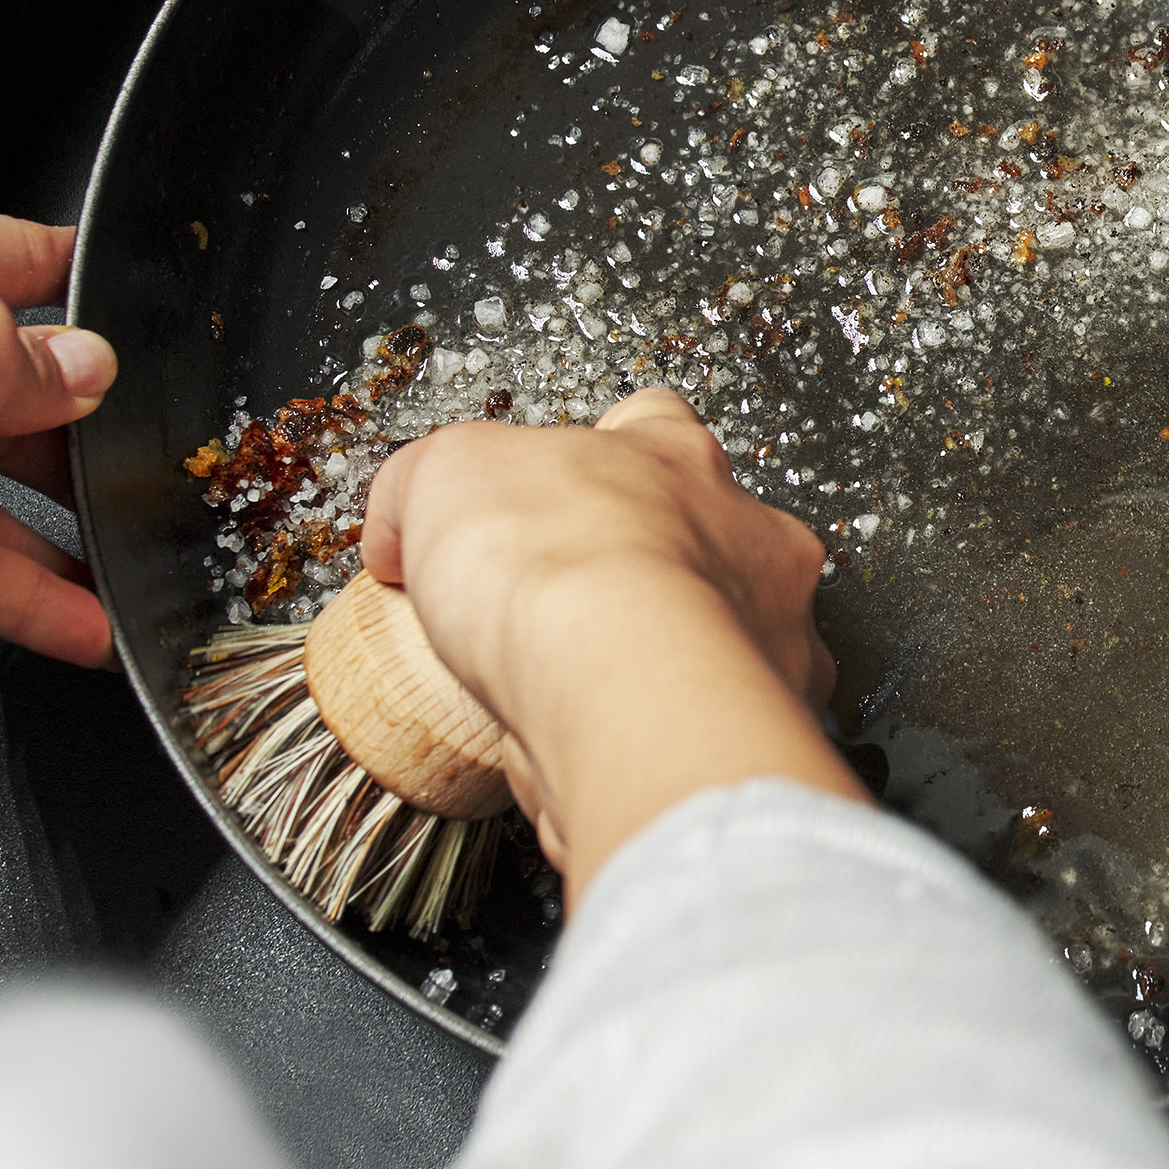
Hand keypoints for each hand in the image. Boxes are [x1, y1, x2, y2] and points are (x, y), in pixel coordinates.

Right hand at [362, 390, 858, 901]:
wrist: (621, 691)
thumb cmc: (554, 564)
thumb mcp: (439, 476)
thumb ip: (418, 487)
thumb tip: (396, 530)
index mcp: (679, 457)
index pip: (657, 423)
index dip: (606, 452)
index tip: (564, 489)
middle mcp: (748, 540)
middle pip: (708, 536)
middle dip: (646, 569)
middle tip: (570, 604)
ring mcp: (772, 637)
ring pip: (732, 638)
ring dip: (673, 658)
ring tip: (589, 688)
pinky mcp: (758, 730)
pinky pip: (715, 729)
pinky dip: (668, 737)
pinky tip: (611, 745)